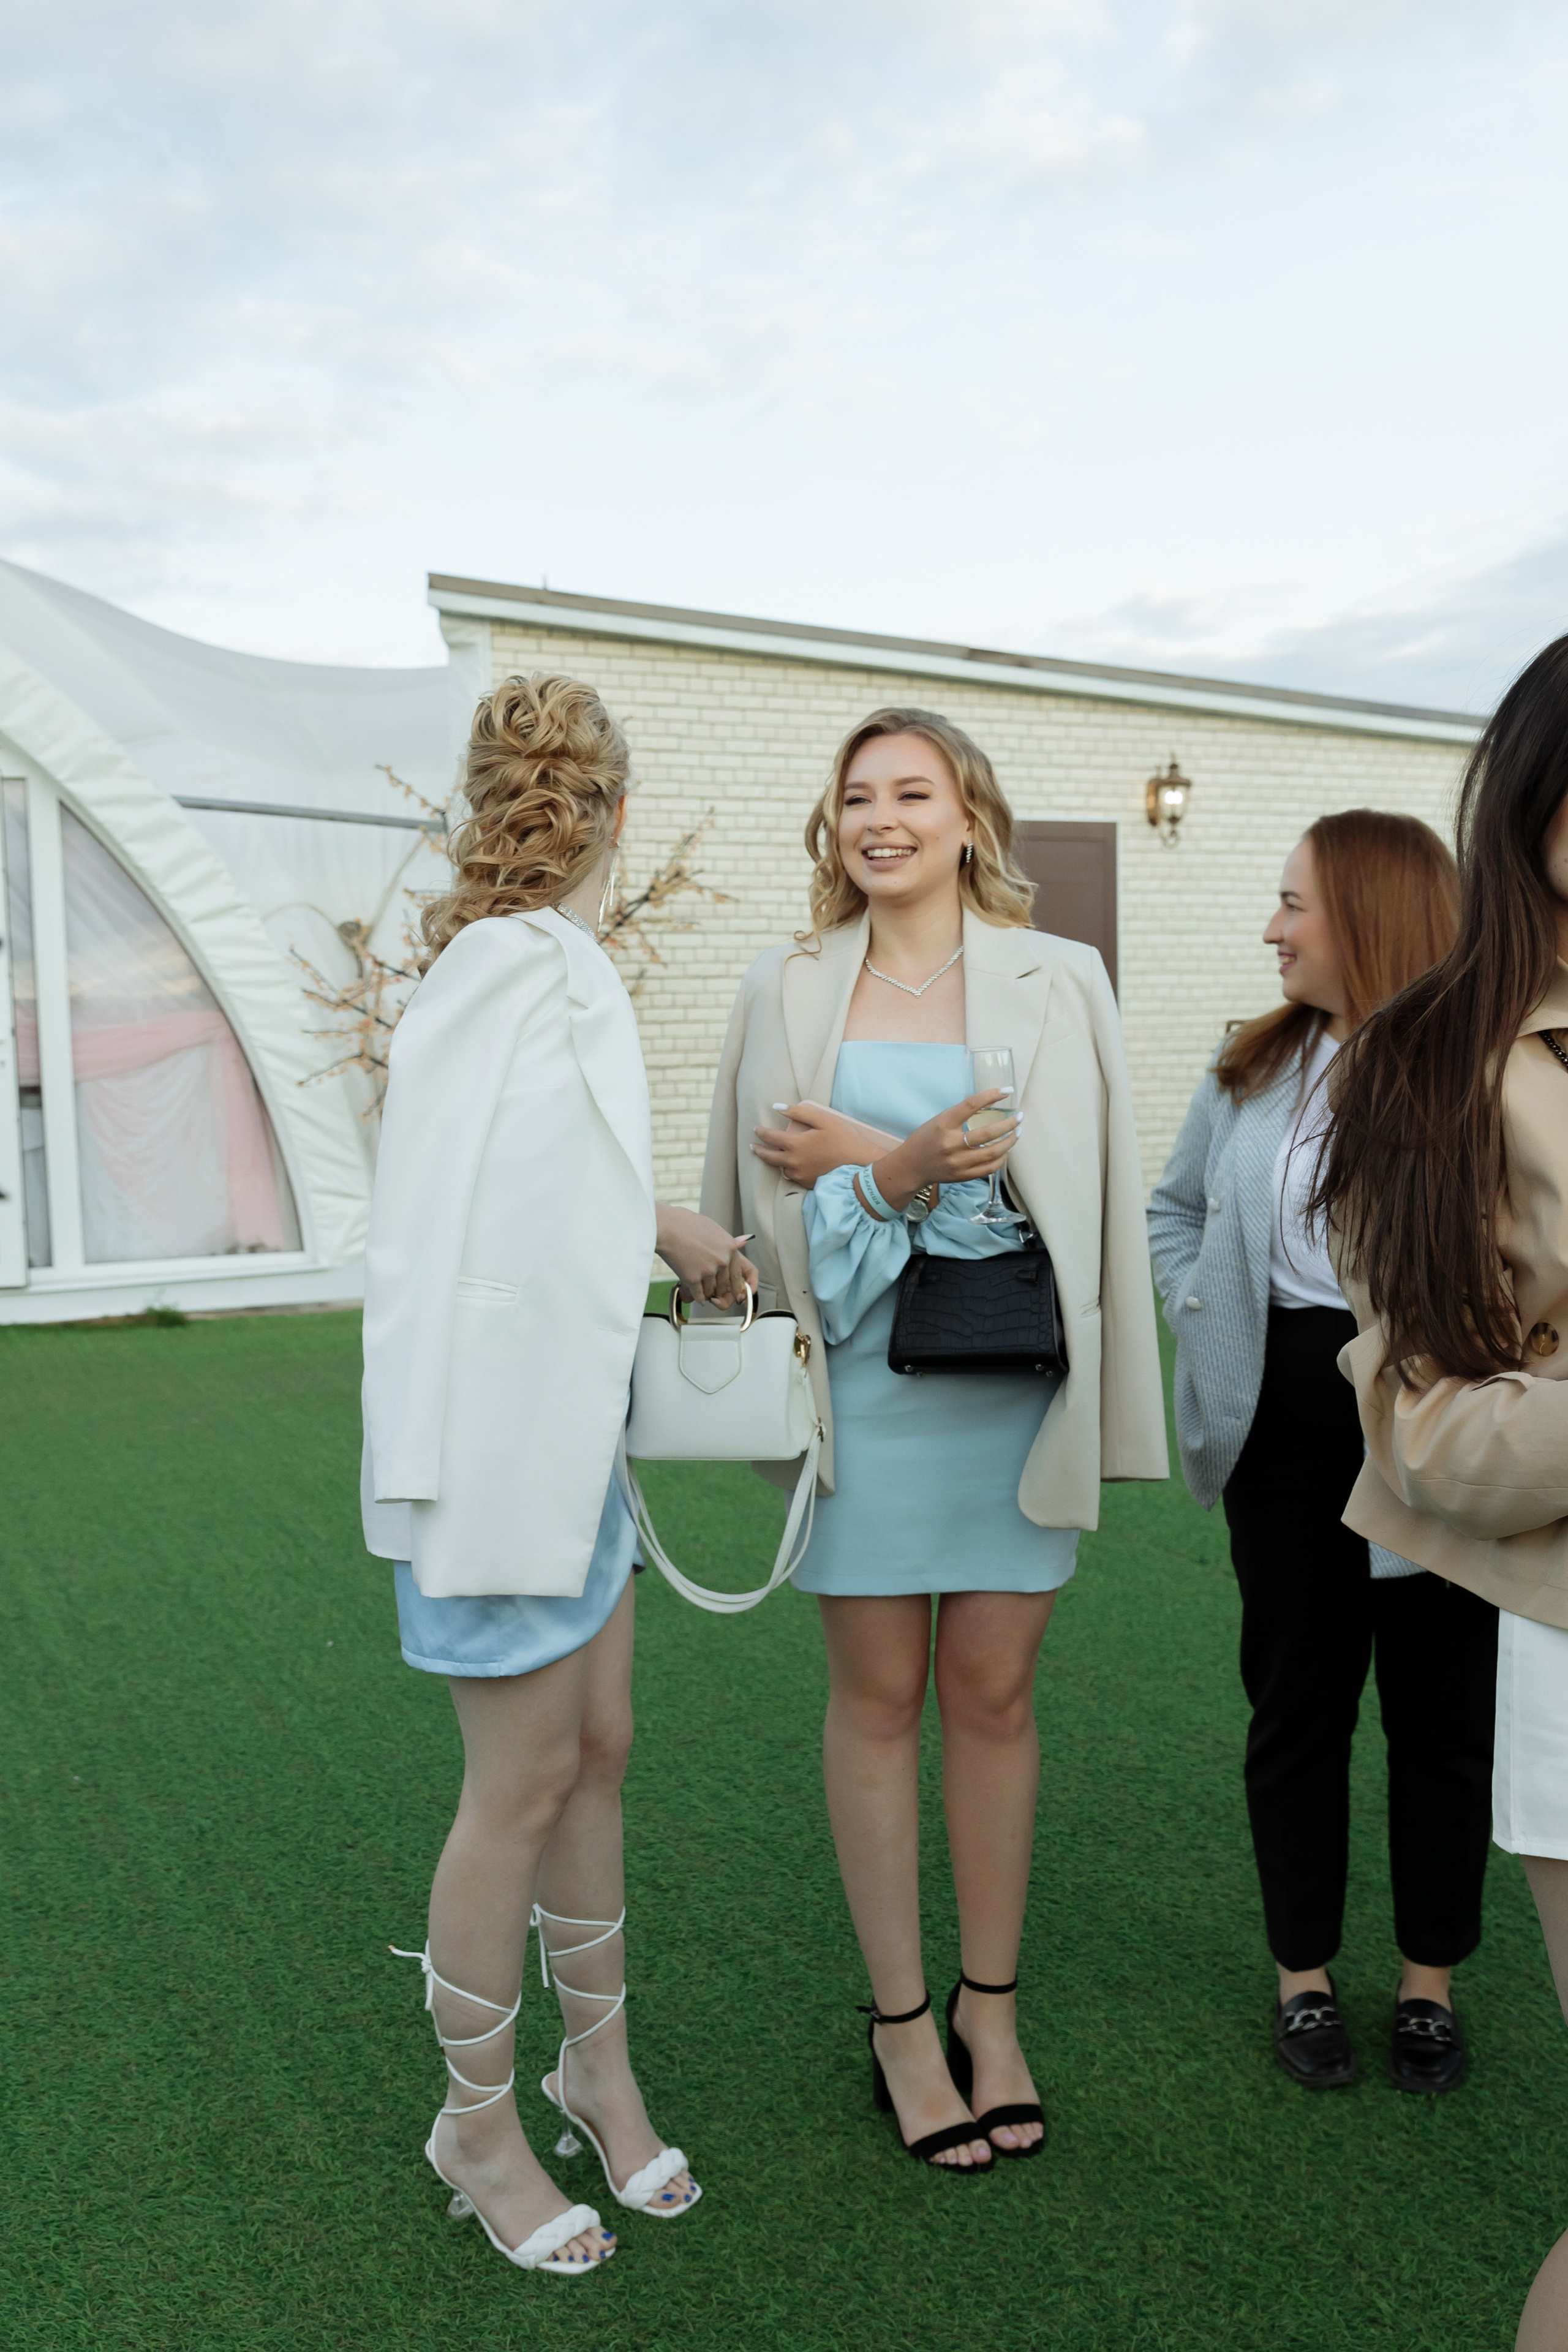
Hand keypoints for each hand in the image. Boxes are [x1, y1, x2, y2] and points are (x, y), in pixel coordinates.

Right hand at [654, 1204, 758, 1308]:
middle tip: (713, 1292)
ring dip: (704, 1292)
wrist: (666, 1226)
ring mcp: (708, 1270)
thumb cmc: (685, 1224)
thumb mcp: (714, 1228)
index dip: (738, 1286)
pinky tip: (691, 1292)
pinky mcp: (693, 1278)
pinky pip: (698, 1295)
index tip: (737, 1294)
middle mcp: (722, 1260)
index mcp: (730, 1247)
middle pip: (725, 1285)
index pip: (739, 1273)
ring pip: (711, 1291)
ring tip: (697, 1284)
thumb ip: (729, 1241)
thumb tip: (743, 1241)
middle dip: (718, 1290)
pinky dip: (695, 1296)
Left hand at [751, 1100, 903, 1188]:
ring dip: (776, 1162)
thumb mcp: (824, 1120)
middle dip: (759, 1151)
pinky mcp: (808, 1184)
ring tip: (774, 1156)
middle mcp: (794, 1163)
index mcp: (796, 1145)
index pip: (770, 1138)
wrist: (861, 1167)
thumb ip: (799, 1112)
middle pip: (769, 1157)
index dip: (761, 1132)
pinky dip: (790, 1170)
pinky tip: (793, 1166)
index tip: (756, 1129)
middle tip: (753, 1147)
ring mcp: (801, 1176)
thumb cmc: (845, 1140)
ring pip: (782, 1168)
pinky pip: (794, 1177)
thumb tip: (777, 1107)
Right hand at [869, 1089, 1019, 1211]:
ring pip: (993, 1152)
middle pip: (988, 1133)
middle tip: (1019, 1117)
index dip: (991, 1095)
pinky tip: (1005, 1150)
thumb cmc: (925, 1140)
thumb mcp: (938, 1121)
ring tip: (1016, 1133)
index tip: (1006, 1090)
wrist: (911, 1167)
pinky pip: (989, 1168)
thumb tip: (988, 1104)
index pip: (971, 1105)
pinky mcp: (963, 1175)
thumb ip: (960, 1115)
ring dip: (1009, 1142)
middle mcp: (951, 1143)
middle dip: (1009, 1124)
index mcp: (944, 1124)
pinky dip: (1001, 1158)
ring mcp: (958, 1162)